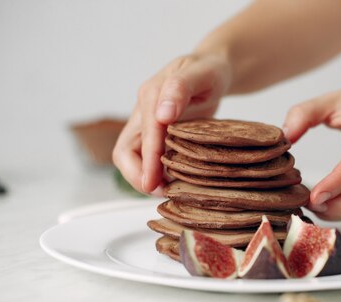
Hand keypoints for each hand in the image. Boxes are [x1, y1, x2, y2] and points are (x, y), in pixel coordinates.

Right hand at [112, 53, 231, 193]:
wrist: (214, 69)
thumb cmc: (210, 70)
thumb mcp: (201, 73)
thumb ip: (180, 88)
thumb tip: (162, 115)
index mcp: (150, 95)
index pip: (143, 136)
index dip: (147, 162)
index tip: (152, 185)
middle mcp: (144, 112)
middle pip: (125, 153)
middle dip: (138, 176)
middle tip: (161, 193)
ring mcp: (147, 124)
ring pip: (134, 158)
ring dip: (146, 177)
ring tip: (170, 191)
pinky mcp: (157, 135)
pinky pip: (149, 159)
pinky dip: (158, 173)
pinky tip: (176, 182)